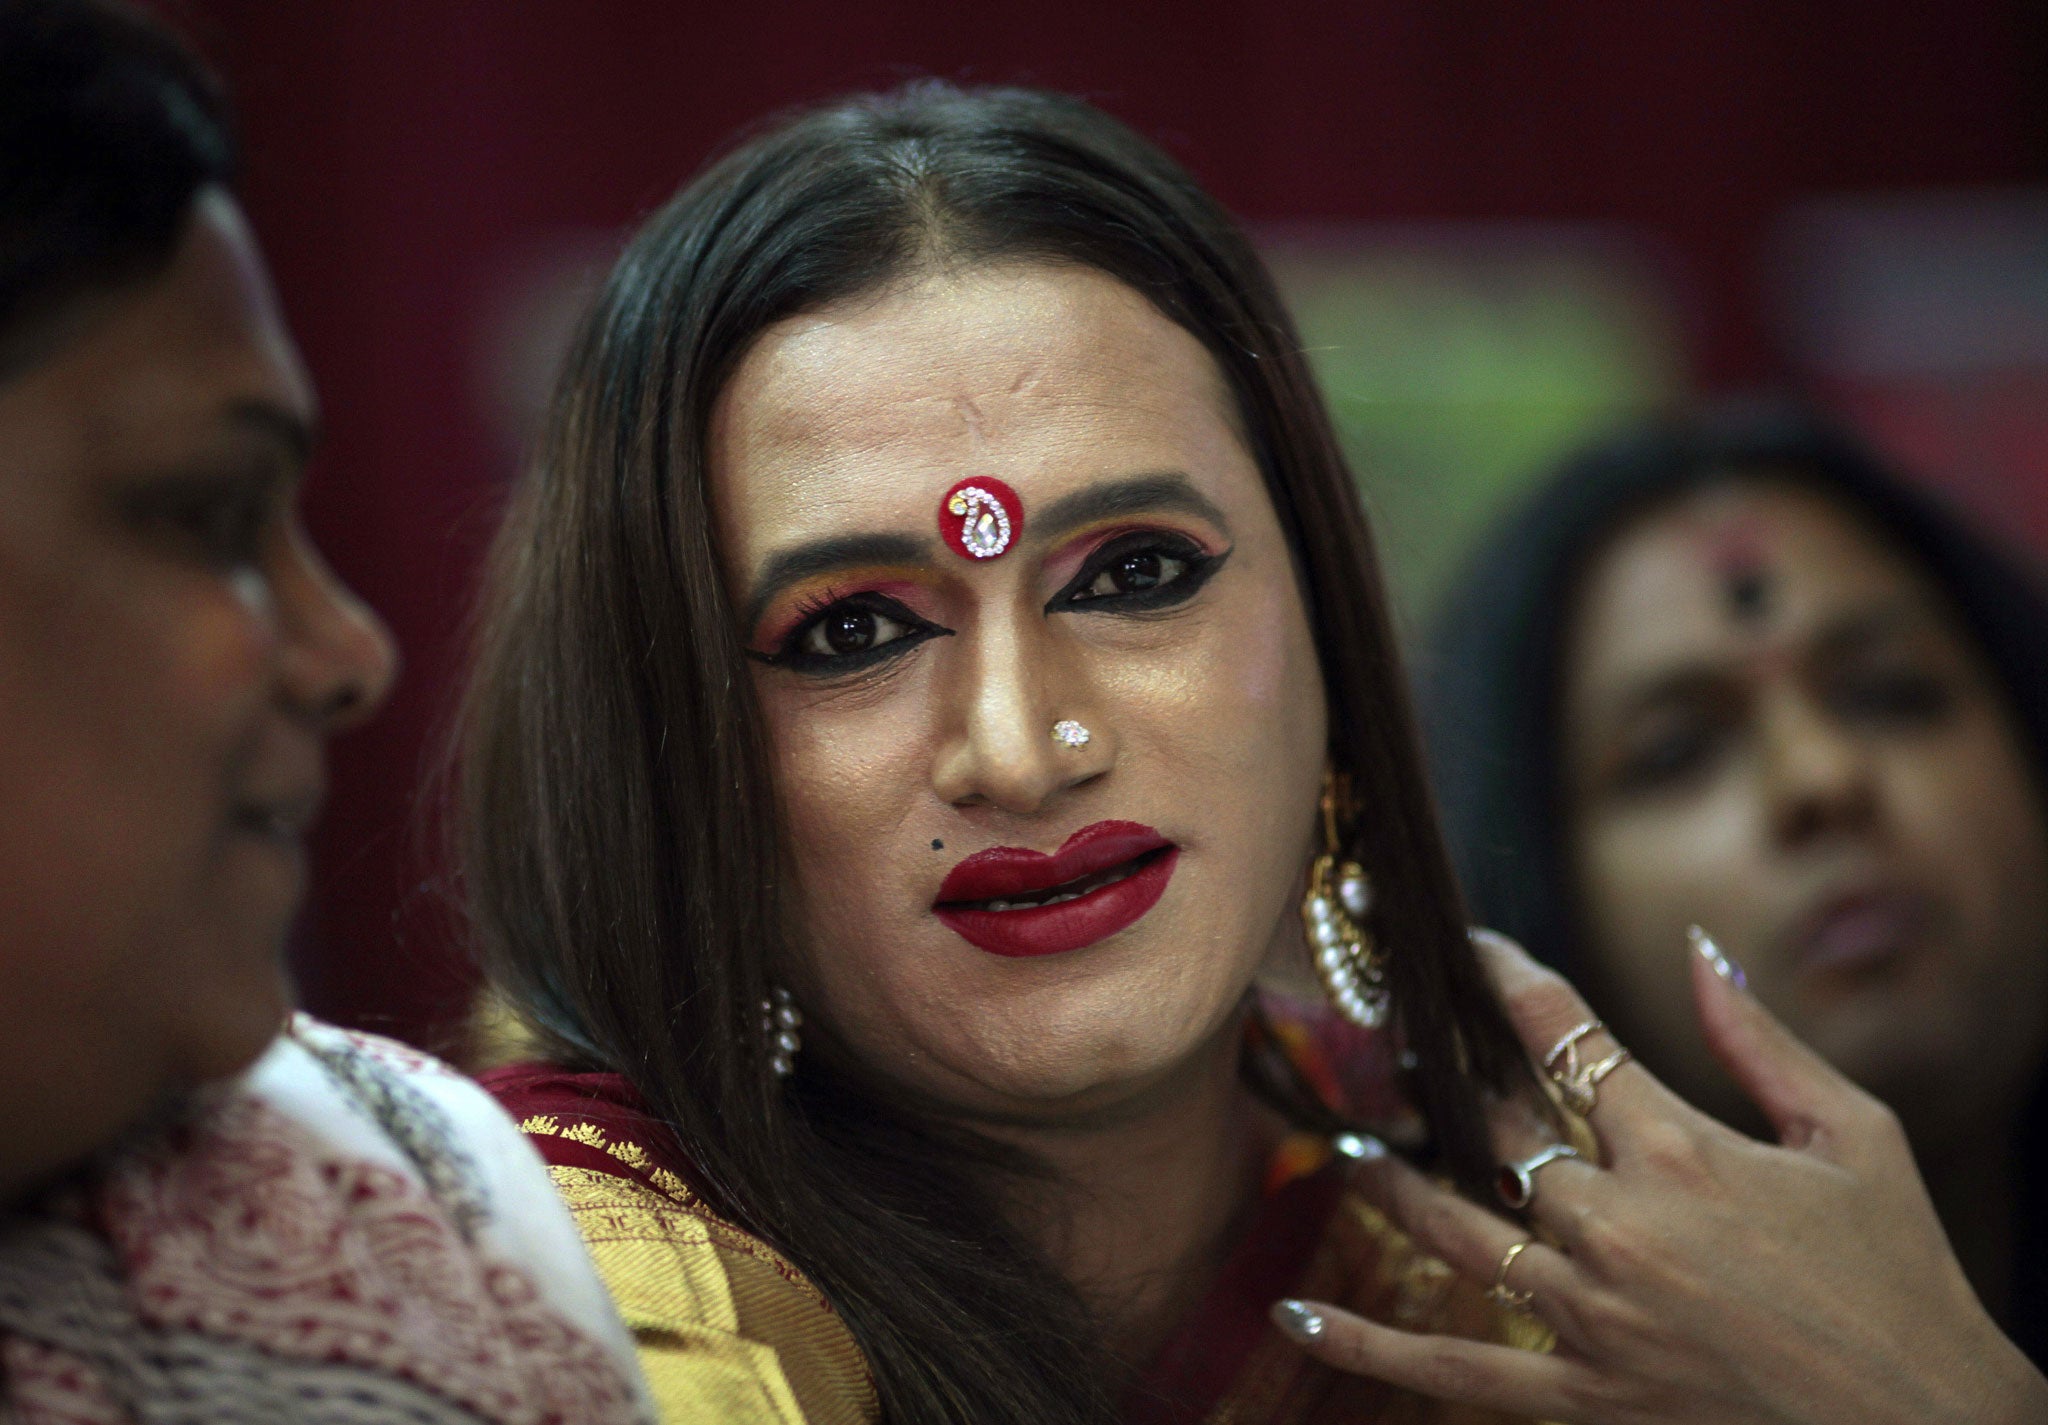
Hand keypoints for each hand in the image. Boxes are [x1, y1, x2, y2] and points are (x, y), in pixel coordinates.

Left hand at [1269, 929, 2047, 1424]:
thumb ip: (1762, 1038)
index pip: (1561, 1037)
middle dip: (1438, 1076)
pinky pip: (1451, 1367)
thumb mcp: (1857, 1136)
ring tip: (1346, 1143)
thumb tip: (1694, 947)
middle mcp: (1618, 1224)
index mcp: (1682, 1148)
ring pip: (1452, 1230)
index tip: (1465, 946)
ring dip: (1390, 1181)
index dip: (1504, 981)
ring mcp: (1591, 1314)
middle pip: (1492, 1129)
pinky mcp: (1583, 1397)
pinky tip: (1297, 1315)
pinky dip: (1367, 1347)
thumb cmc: (1901, 1276)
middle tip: (1387, 1040)